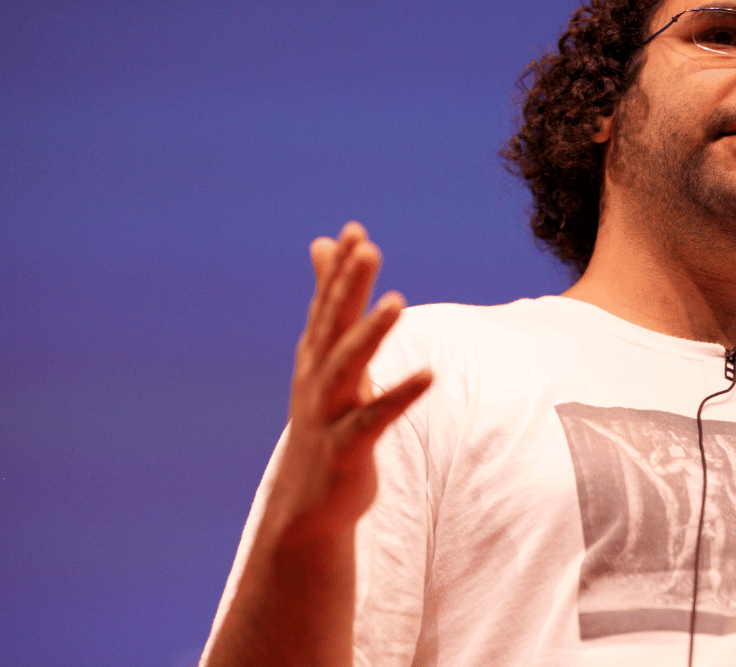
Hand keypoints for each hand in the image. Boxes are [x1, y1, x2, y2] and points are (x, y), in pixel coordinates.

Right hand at [263, 222, 432, 544]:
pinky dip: (399, 396)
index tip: (354, 230)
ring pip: (346, 367)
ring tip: (396, 301)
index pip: (325, 306)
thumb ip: (329, 305)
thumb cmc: (323, 424)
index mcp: (315, 359)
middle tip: (366, 247)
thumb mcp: (325, 363)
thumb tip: (322, 246)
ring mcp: (326, 414)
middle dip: (348, 286)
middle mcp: (315, 381)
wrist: (306, 504)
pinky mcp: (345, 448)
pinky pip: (373, 419)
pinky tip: (429, 375)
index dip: (339, 270)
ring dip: (369, 334)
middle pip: (333, 326)